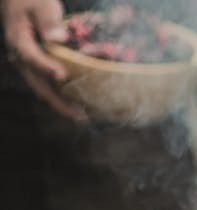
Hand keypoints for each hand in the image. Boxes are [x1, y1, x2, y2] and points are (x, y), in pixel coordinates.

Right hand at [1, 0, 85, 119]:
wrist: (19, 2)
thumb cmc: (31, 0)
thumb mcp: (40, 3)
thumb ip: (48, 19)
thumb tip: (58, 38)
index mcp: (18, 40)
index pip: (30, 56)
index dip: (45, 66)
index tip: (61, 75)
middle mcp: (21, 57)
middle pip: (37, 83)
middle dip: (59, 102)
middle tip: (80, 116)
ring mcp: (28, 64)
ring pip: (43, 88)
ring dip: (62, 104)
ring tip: (83, 117)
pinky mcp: (36, 66)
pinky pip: (48, 85)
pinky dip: (63, 96)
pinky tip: (80, 105)